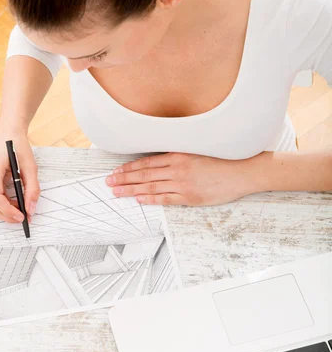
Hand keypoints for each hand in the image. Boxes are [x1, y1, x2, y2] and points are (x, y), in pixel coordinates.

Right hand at [0, 133, 39, 222]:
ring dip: (4, 212)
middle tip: (23, 216)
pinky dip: (1, 206)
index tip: (22, 216)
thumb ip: (32, 188)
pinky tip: (13, 202)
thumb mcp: (31, 166)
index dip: (8, 211)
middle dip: (6, 215)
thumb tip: (31, 209)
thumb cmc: (19, 147)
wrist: (8, 134)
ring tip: (19, 208)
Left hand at [106, 153, 257, 205]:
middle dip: (123, 179)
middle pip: (144, 174)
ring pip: (151, 186)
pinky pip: (166, 199)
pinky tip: (138, 200)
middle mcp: (178, 168)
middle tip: (108, 183)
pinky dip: (151, 199)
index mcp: (179, 154)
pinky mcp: (190, 197)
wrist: (242, 171)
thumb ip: (179, 155)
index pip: (147, 162)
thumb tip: (161, 159)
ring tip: (117, 192)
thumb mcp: (198, 151)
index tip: (116, 171)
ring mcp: (183, 183)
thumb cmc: (223, 160)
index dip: (129, 168)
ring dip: (131, 190)